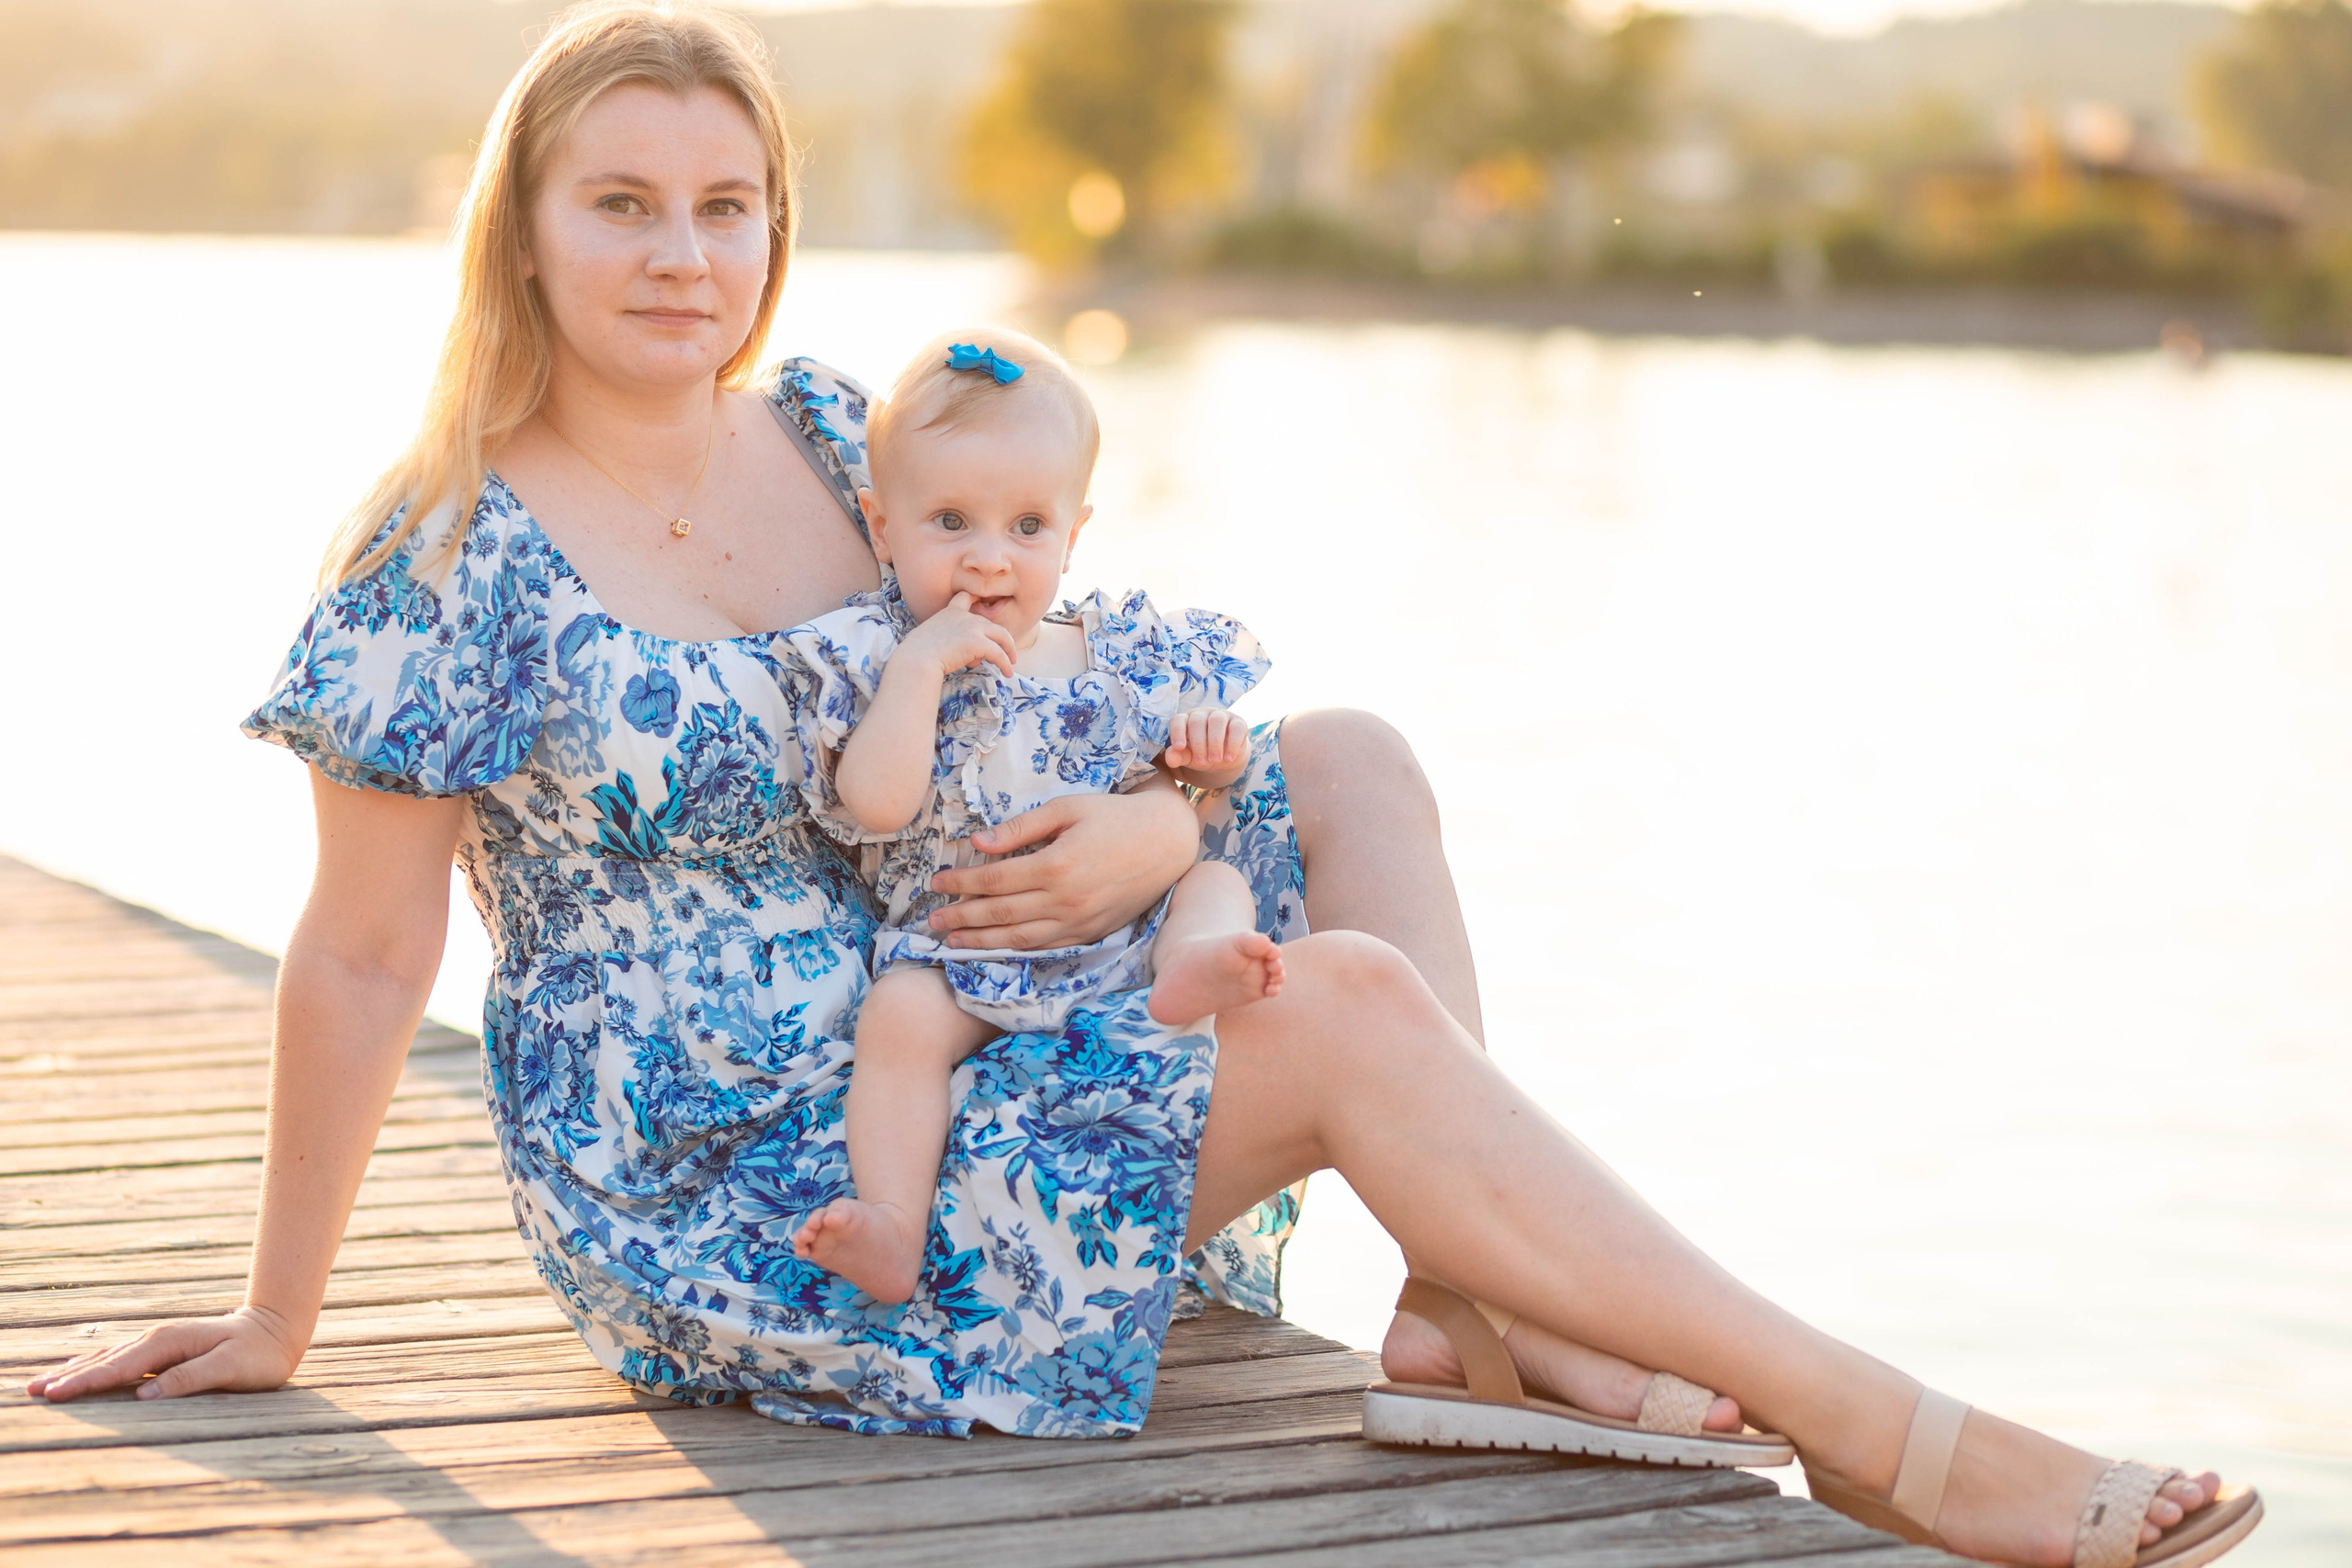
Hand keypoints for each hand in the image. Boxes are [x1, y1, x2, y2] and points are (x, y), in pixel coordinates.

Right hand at [26, 1306, 302, 1402]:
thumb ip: (192, 1378)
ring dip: (74, 1370)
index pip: (120, 1367)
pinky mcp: (161, 1349)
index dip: (87, 1382)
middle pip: (105, 1361)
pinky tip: (76, 1369)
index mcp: (170, 1343)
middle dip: (68, 1377)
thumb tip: (147, 1392)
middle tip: (32, 1391)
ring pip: (107, 1357)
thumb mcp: (233, 1367)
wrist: (276, 1329)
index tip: (56, 1394)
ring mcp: (158, 1342)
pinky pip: (119, 1358)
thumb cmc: (258, 1354)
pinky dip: (93, 1365)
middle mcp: (158, 1339)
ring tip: (41, 1383)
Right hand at [900, 592, 1017, 680]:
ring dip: (1009, 650)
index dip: (976, 601)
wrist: (915, 659)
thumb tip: (973, 657)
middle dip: (1000, 639)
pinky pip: (999, 654)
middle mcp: (964, 616)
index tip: (984, 605)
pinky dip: (1005, 664)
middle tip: (1005, 651)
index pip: (965, 598)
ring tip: (1010, 662)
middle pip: (991, 624)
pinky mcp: (978, 642)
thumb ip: (952, 642)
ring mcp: (972, 628)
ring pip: (1002, 636)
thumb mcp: (932, 639)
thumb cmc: (916, 655)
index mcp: (949, 612)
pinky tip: (1007, 672)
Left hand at [928, 783, 1199, 948]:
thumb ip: (1021, 828)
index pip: (994, 879)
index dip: (961, 884)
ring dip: (982, 942)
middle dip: (961, 917)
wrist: (1167, 842)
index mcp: (1056, 865)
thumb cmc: (1115, 815)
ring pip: (1020, 939)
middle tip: (931, 919)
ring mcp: (1079, 922)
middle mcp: (1065, 899)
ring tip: (953, 943)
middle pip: (1000, 913)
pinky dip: (1017, 951)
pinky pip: (1046, 947)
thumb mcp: (1067, 808)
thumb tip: (979, 843)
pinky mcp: (1092, 933)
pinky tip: (997, 949)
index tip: (937, 883)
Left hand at [1162, 708, 1248, 779]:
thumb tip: (1170, 758)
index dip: (1178, 732)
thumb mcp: (1188, 757)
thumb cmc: (1201, 755)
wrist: (1224, 759)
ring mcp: (1221, 716)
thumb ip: (1178, 757)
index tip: (1180, 747)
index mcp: (1186, 720)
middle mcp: (1202, 714)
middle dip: (1199, 743)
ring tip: (1215, 760)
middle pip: (1197, 721)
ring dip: (1215, 742)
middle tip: (1202, 762)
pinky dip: (1232, 744)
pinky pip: (1236, 728)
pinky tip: (1229, 758)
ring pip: (1217, 721)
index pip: (1178, 720)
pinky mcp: (1238, 722)